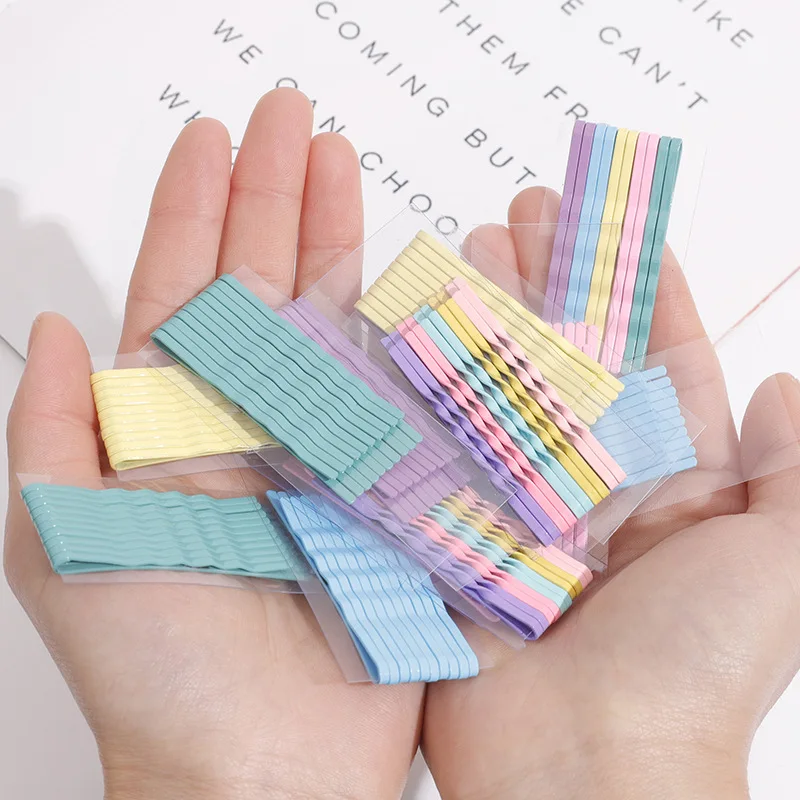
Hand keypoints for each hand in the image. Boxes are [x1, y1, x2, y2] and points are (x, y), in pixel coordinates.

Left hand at [4, 89, 422, 799]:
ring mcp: (323, 446)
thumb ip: (53, 430)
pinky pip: (397, 390)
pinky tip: (411, 266)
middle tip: (293, 117)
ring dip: (336, 237)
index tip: (214, 136)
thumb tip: (50, 326)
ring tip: (345, 163)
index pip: (183, 290)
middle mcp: (249, 423)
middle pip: (263, 283)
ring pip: (331, 320)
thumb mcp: (63, 542)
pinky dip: (404, 328)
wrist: (260, 769)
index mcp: (172, 427)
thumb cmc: (156, 670)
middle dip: (275, 193)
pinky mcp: (386, 481)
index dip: (196, 209)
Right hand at [422, 191, 799, 797]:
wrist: (588, 770)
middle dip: (551, 282)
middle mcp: (589, 486)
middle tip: (530, 212)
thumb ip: (793, 471)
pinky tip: (418, 328)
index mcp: (669, 487)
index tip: (624, 231)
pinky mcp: (456, 529)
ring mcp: (516, 502)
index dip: (641, 294)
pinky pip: (443, 445)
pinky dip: (430, 387)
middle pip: (567, 360)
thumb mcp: (782, 564)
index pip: (655, 366)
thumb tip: (784, 386)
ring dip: (489, 315)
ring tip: (471, 247)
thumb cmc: (695, 670)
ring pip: (500, 387)